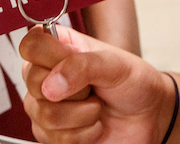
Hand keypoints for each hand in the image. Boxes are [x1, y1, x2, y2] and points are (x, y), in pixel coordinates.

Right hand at [21, 25, 173, 143]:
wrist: (148, 117)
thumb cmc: (133, 82)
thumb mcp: (114, 64)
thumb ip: (82, 65)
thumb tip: (50, 84)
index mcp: (59, 48)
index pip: (30, 44)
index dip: (48, 55)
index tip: (71, 61)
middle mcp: (47, 75)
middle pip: (32, 82)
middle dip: (73, 90)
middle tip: (93, 88)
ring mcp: (46, 106)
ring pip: (44, 115)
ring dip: (82, 115)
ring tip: (97, 107)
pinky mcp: (52, 134)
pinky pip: (54, 139)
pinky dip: (82, 135)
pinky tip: (94, 125)